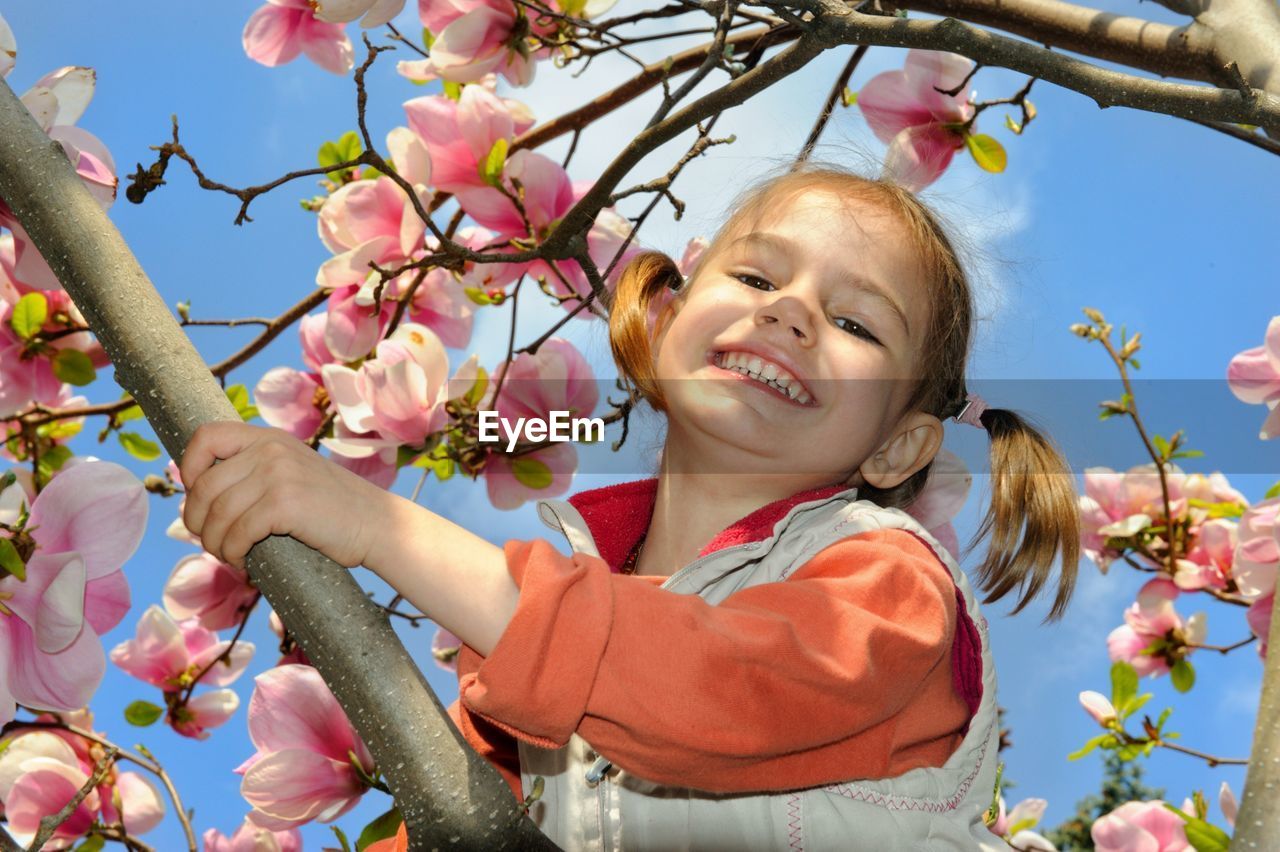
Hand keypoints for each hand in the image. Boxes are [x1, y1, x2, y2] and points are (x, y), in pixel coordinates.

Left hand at [179, 421, 386, 570]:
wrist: (375, 524)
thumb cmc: (330, 510)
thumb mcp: (290, 474)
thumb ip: (254, 472)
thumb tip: (199, 497)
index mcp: (268, 438)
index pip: (205, 436)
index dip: (188, 468)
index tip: (200, 499)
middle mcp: (270, 449)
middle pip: (204, 486)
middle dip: (198, 522)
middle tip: (212, 542)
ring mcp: (278, 474)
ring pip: (218, 514)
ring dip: (215, 544)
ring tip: (228, 556)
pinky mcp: (285, 504)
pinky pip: (238, 532)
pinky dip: (233, 553)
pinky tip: (244, 562)